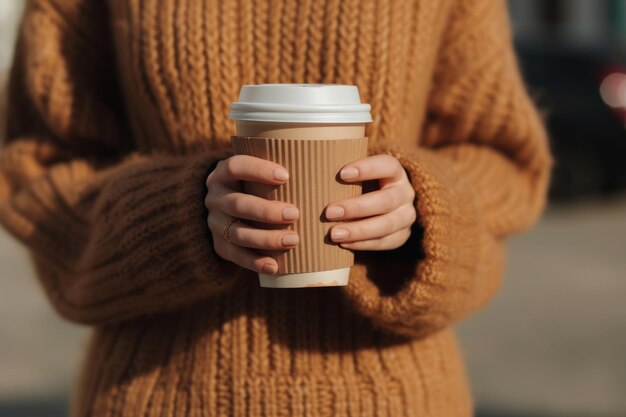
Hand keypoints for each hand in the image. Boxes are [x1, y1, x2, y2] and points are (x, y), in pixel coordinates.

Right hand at [205, 155, 299, 274]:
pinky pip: (235, 256)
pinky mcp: (219, 245)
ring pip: (238, 233)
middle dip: (266, 210)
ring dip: (266, 238)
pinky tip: (274, 266)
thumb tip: (327, 166)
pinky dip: (255, 262)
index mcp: (224, 173)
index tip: (286, 176)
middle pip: (238, 204)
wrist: (225, 208)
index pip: (236, 166)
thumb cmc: (255, 185)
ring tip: (293, 240)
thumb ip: (280, 169)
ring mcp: (215, 222)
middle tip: (295, 214)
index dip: (259, 170)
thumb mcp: (258, 172)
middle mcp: (216, 197)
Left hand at [325, 155, 416, 249]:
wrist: (377, 207)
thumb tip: (309, 172)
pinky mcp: (401, 235)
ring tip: (334, 234)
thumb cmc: (357, 185)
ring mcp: (406, 216)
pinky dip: (363, 244)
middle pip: (386, 200)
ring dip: (359, 230)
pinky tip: (343, 244)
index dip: (367, 169)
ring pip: (387, 225)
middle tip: (329, 212)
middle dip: (357, 208)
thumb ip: (341, 172)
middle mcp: (405, 193)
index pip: (387, 165)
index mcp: (395, 172)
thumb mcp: (355, 175)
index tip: (342, 174)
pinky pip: (385, 242)